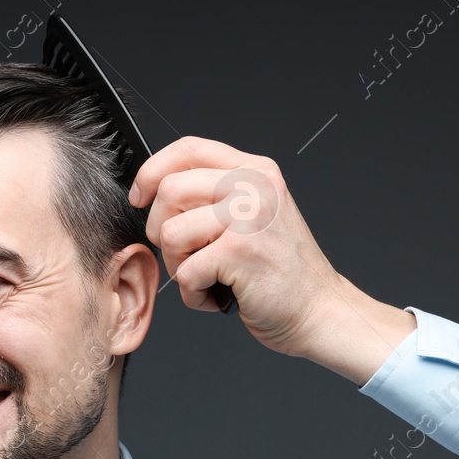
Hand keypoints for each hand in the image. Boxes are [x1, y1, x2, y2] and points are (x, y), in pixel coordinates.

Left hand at [128, 135, 415, 380]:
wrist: (319, 310)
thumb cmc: (280, 271)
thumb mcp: (254, 214)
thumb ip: (216, 194)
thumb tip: (156, 190)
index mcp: (255, 170)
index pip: (188, 149)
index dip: (152, 171)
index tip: (140, 197)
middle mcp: (254, 186)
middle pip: (169, 189)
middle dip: (160, 230)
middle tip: (185, 254)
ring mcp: (248, 216)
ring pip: (170, 233)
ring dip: (178, 267)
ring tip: (207, 278)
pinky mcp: (239, 251)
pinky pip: (185, 272)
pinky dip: (194, 295)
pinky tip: (219, 296)